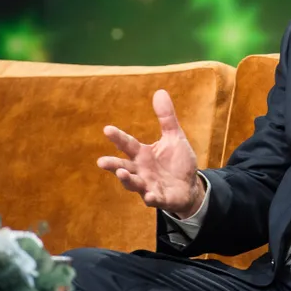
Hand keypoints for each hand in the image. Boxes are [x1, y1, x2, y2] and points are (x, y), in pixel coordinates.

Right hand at [97, 89, 203, 217]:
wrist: (189, 185)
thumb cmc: (177, 162)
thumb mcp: (174, 136)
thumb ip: (166, 117)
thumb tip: (160, 91)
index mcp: (142, 154)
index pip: (128, 144)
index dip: (118, 137)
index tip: (107, 129)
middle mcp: (141, 170)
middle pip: (124, 167)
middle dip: (113, 165)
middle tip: (101, 161)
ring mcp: (149, 185)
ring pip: (134, 184)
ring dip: (127, 180)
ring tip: (122, 173)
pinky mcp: (161, 198)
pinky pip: (154, 199)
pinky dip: (151, 198)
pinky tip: (150, 195)